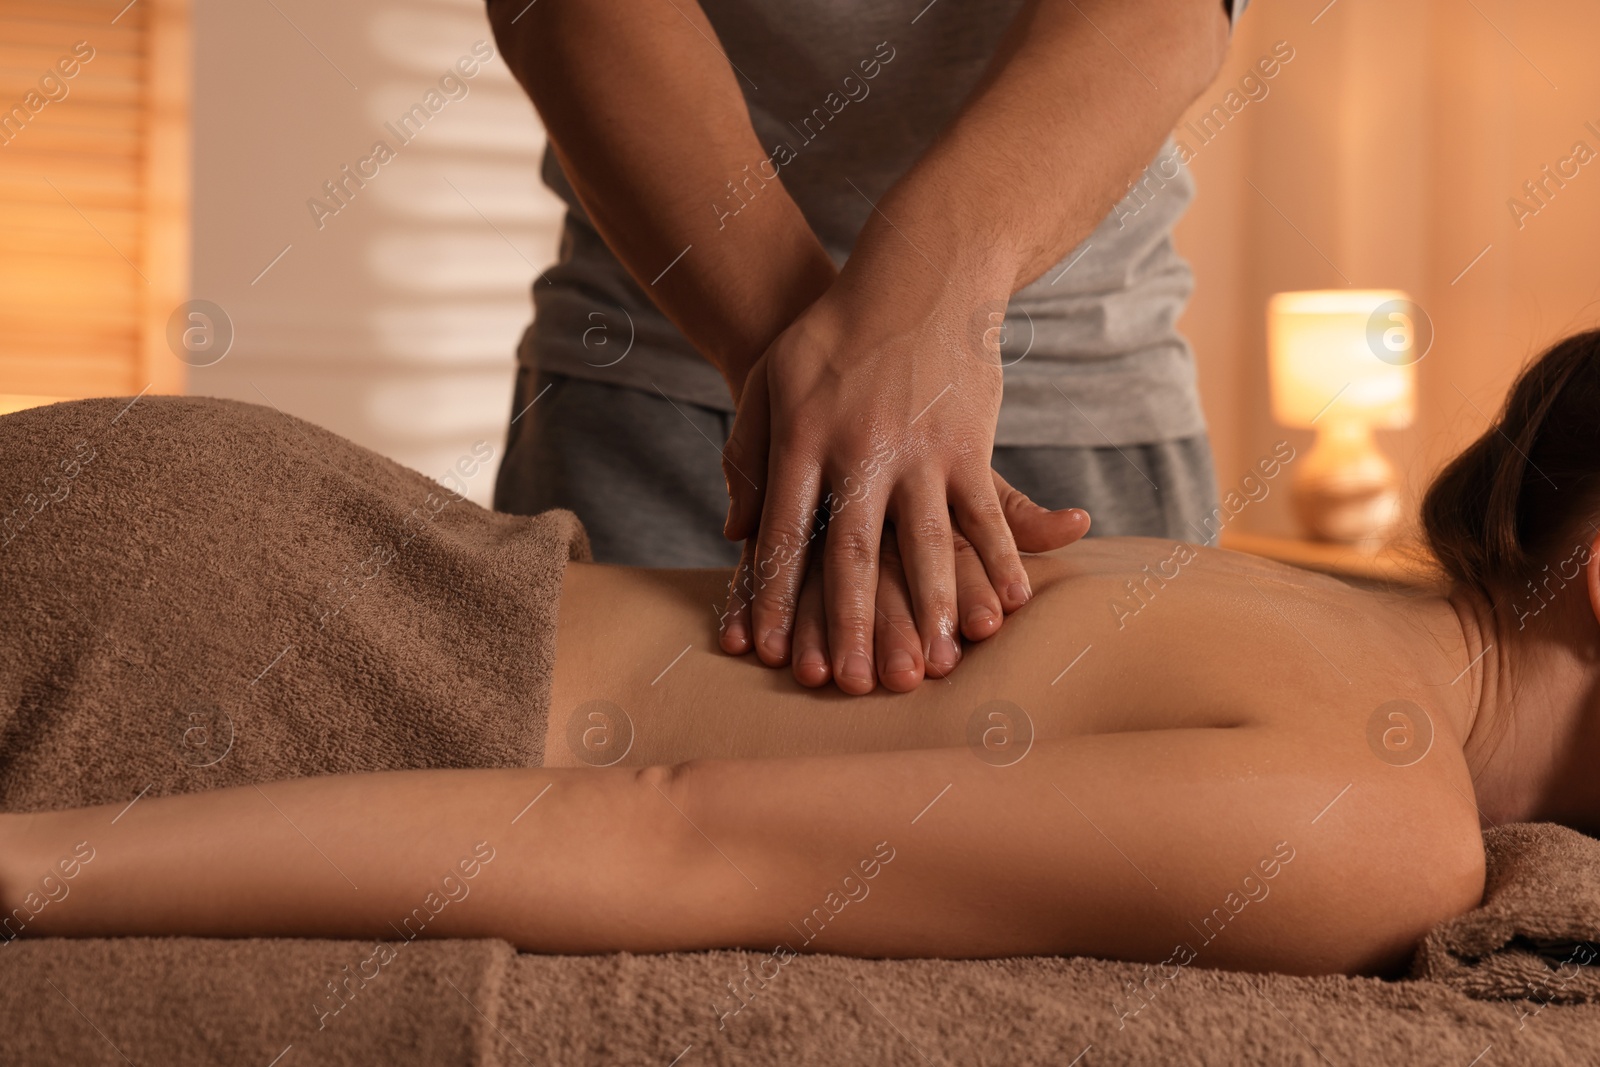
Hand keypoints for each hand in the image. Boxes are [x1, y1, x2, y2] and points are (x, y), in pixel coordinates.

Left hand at [718, 283, 1030, 694]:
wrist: (914, 270)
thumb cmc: (829, 333)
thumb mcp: (772, 377)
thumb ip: (747, 452)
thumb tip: (733, 530)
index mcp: (800, 438)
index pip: (779, 534)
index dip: (772, 597)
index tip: (767, 651)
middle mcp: (858, 450)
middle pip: (848, 554)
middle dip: (847, 625)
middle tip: (847, 684)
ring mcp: (919, 448)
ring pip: (922, 545)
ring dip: (927, 611)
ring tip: (931, 665)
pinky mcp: (968, 442)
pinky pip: (983, 515)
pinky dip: (997, 563)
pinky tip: (1006, 606)